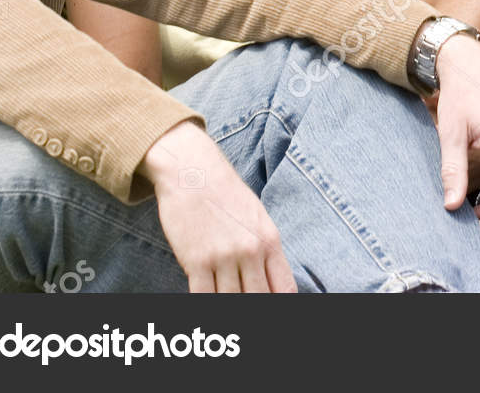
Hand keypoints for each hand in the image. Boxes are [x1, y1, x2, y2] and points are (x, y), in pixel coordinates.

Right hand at [142, 120, 295, 292]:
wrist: (194, 172)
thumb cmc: (226, 194)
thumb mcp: (258, 217)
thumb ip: (266, 249)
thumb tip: (273, 281)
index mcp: (270, 240)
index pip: (285, 288)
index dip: (280, 305)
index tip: (272, 308)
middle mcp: (251, 251)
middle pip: (259, 299)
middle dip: (254, 307)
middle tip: (246, 305)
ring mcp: (224, 257)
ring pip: (231, 302)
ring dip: (229, 307)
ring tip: (226, 302)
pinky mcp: (197, 261)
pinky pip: (203, 297)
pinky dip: (205, 305)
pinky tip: (207, 301)